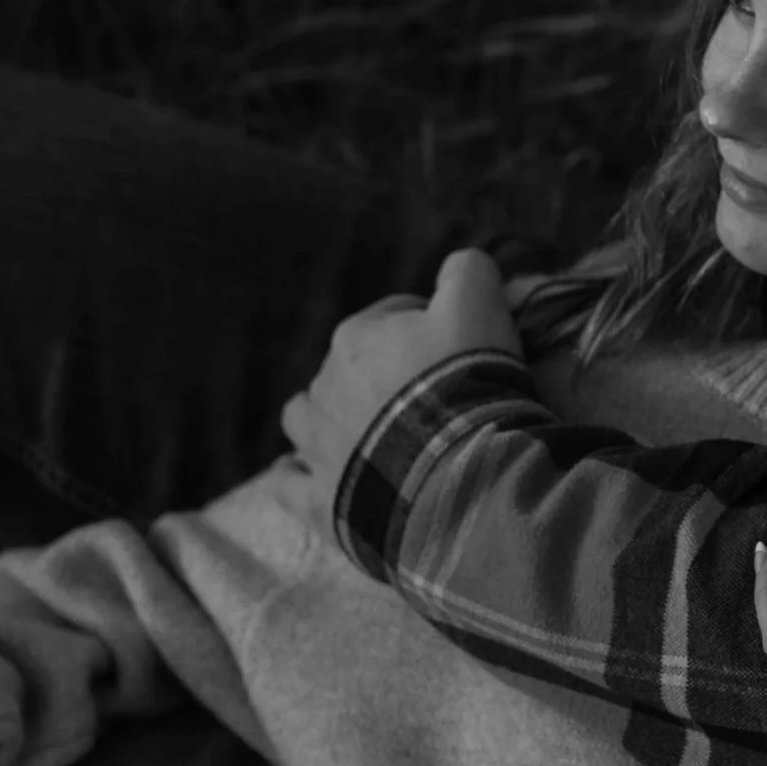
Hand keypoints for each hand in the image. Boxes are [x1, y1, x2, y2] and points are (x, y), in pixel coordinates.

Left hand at [280, 247, 524, 489]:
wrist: (458, 470)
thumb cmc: (466, 381)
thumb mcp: (479, 303)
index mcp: (357, 336)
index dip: (430, 327)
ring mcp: (319, 445)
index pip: (393, 316)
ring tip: (358, 428)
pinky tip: (299, 474)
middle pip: (352, 368)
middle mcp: (325, 385)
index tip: (460, 351)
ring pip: (304, 418)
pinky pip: (288, 484)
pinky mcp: (321, 498)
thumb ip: (465, 271)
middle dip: (384, 375)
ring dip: (324, 417)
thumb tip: (459, 267)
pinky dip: (292, 476)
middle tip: (432, 395)